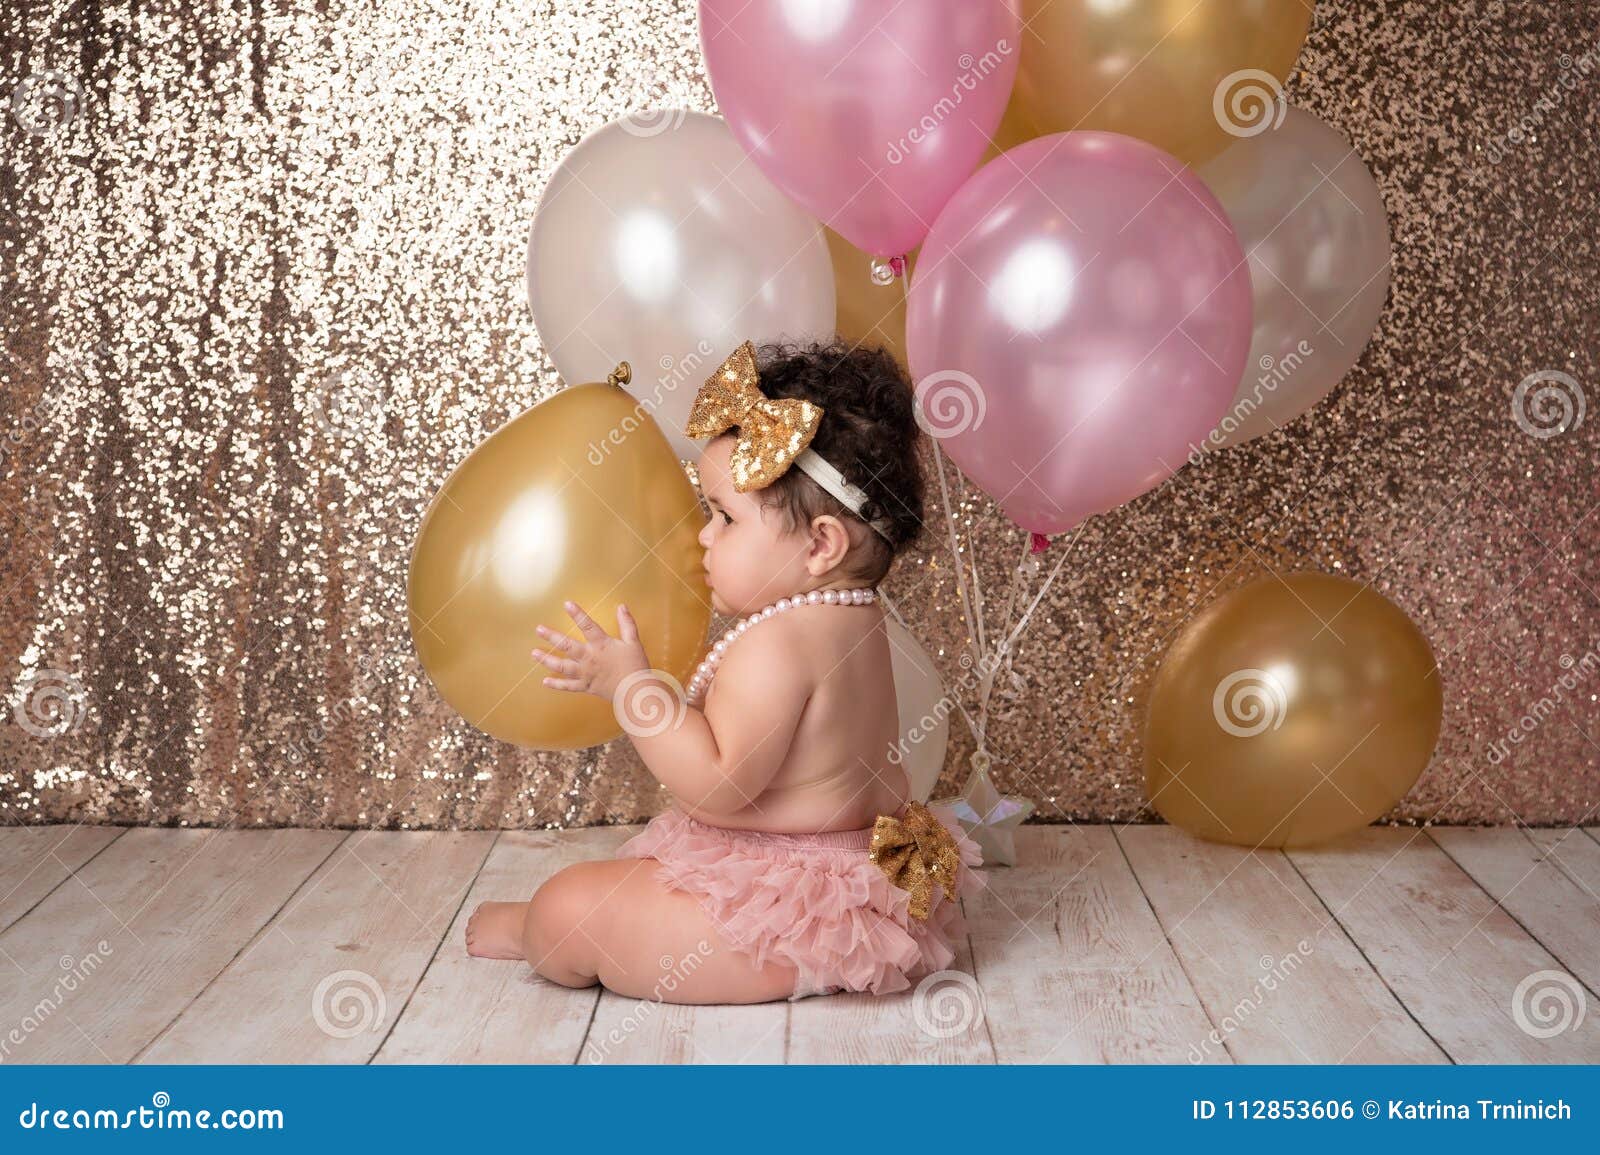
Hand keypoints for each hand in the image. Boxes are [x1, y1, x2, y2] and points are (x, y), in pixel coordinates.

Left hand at [531, 601, 648, 701]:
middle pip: (567, 646)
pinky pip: (568, 686)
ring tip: (534, 653)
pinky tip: (545, 682)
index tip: (566, 604)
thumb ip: (627, 624)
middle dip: (551, 637)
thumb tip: (622, 606)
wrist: (635, 692)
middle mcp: (589, 658)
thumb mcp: (633, 642)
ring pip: (562, 666)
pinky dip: (556, 685)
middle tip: (538, 629)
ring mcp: (585, 673)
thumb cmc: (636, 666)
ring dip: (547, 660)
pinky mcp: (586, 686)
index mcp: (601, 645)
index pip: (588, 625)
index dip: (577, 614)